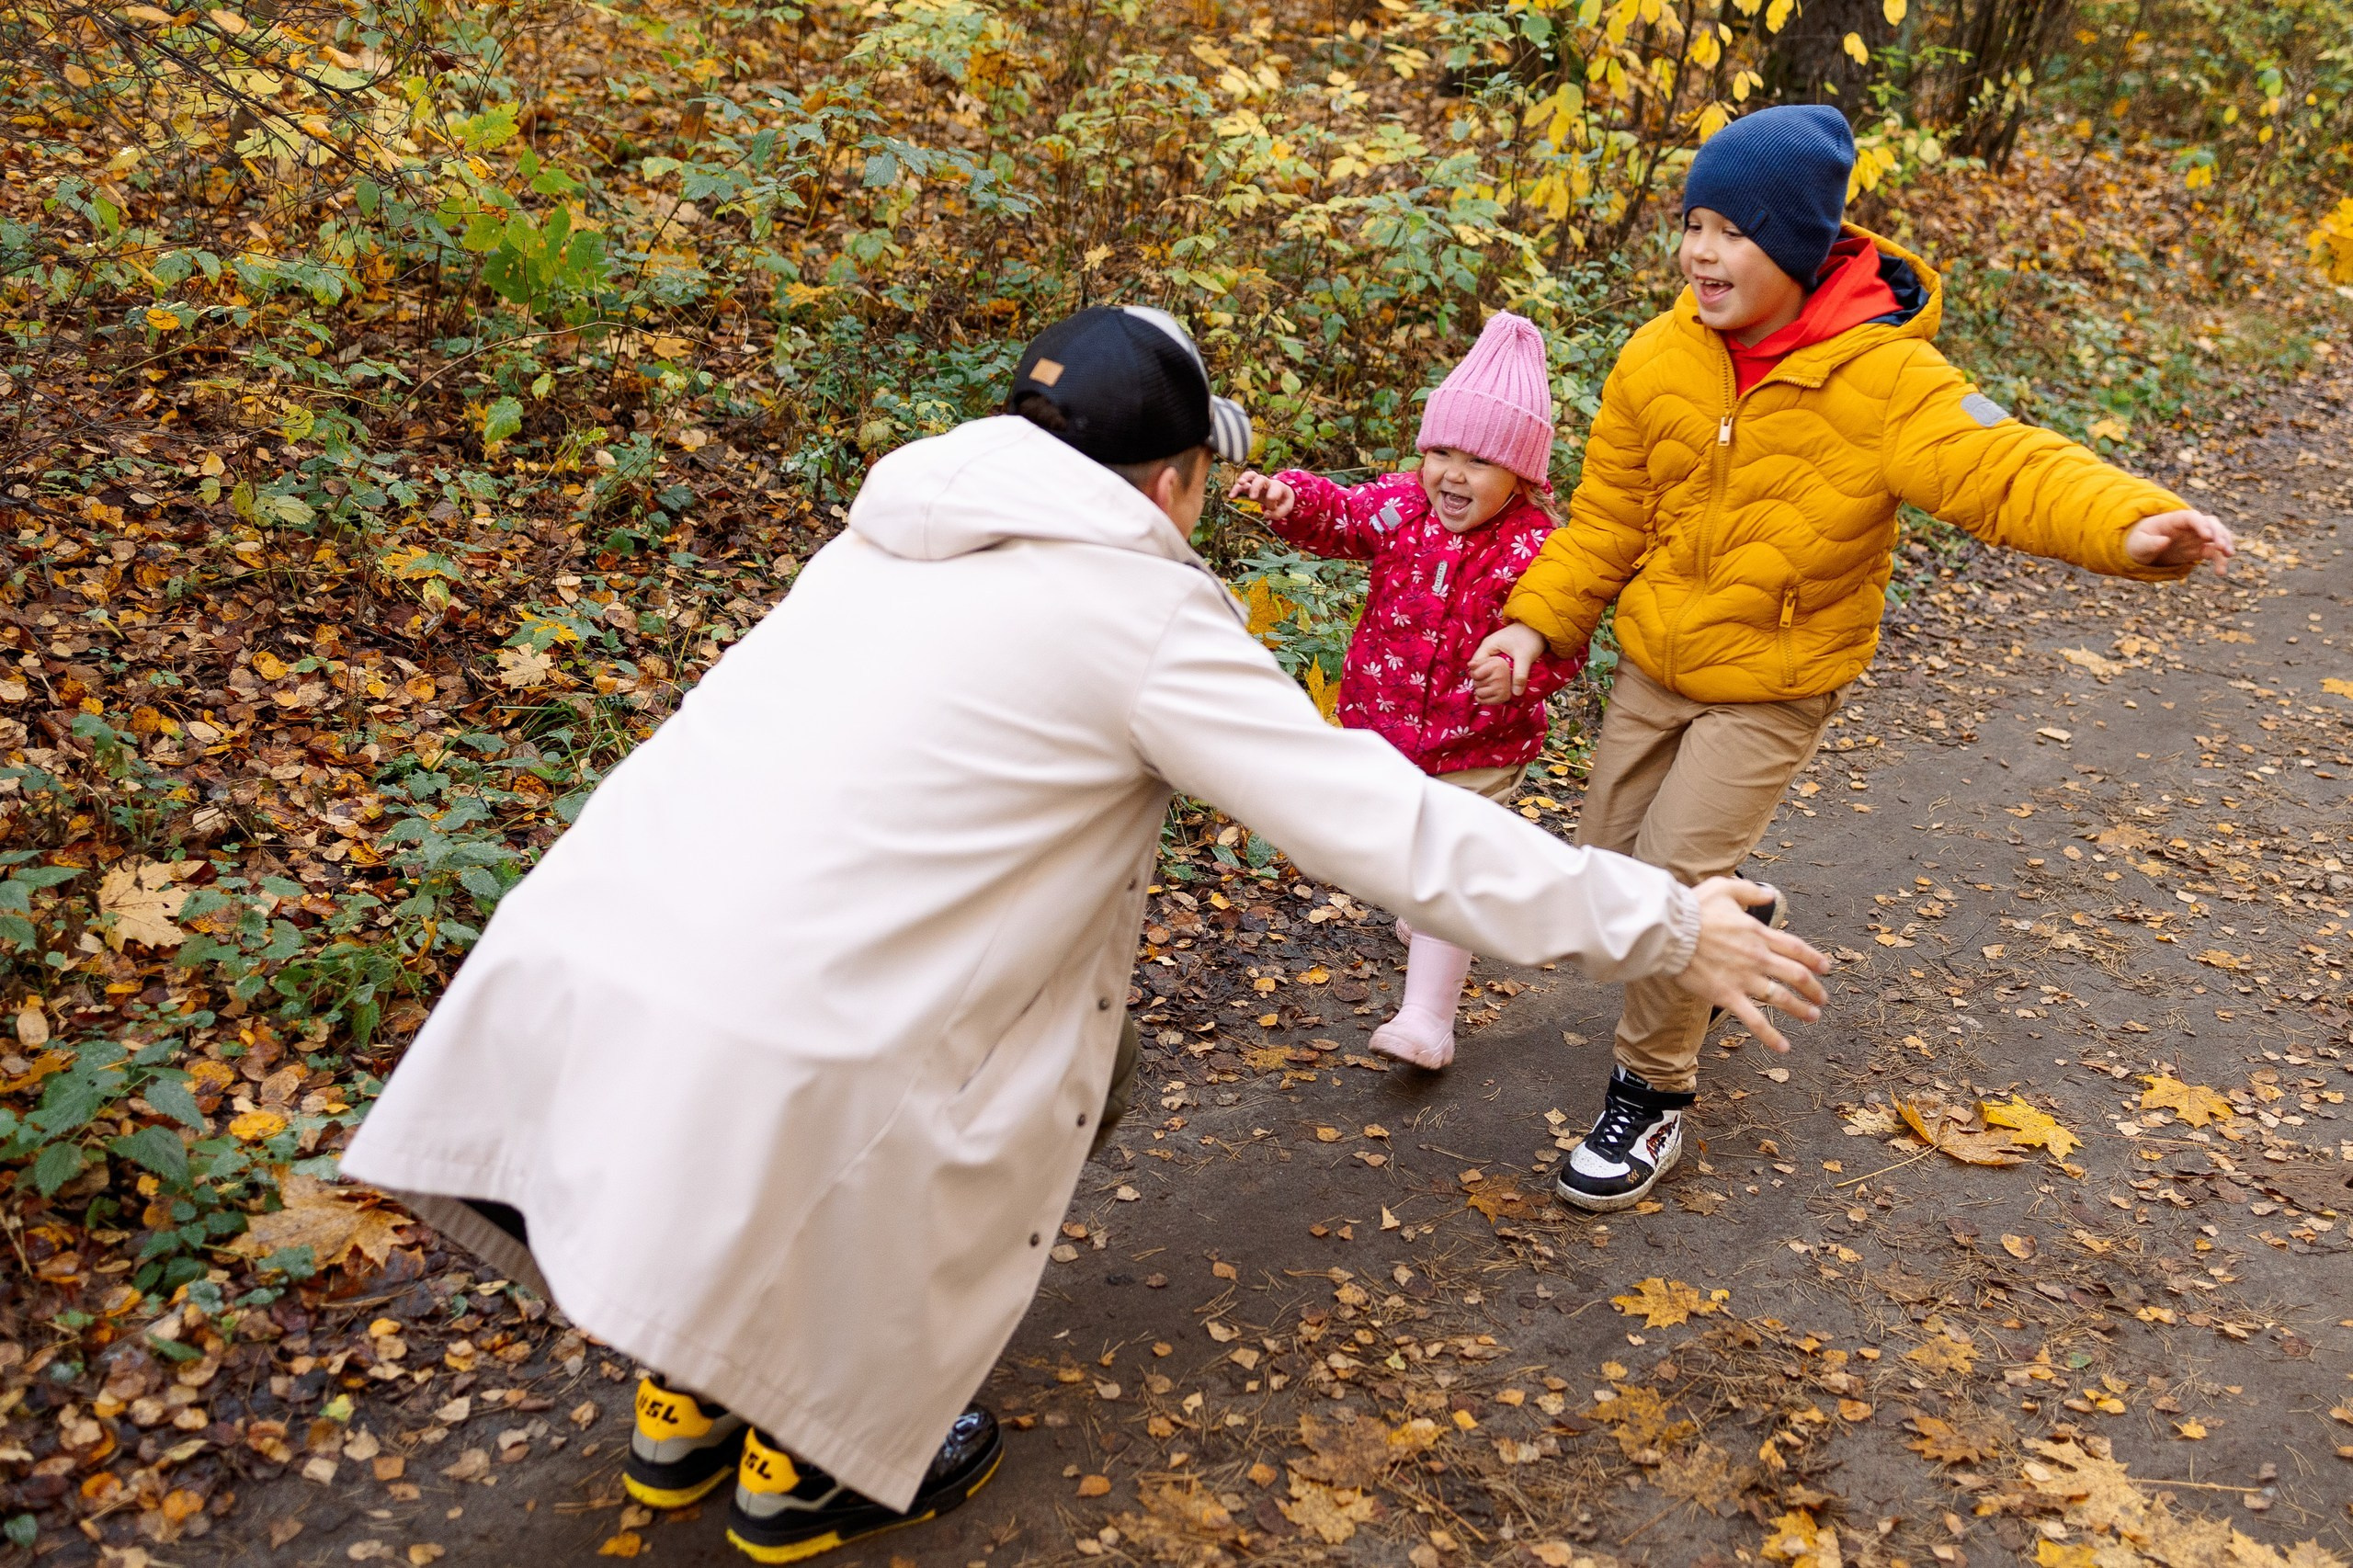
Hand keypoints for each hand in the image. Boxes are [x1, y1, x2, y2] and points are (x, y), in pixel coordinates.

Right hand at [1226, 470, 1296, 520]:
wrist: (1280, 494)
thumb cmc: (1282, 501)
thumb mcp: (1285, 508)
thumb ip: (1278, 513)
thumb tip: (1266, 515)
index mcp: (1278, 487)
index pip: (1275, 489)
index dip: (1272, 498)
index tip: (1271, 507)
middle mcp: (1267, 483)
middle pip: (1261, 479)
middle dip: (1256, 487)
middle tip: (1252, 498)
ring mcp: (1257, 483)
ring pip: (1250, 475)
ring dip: (1244, 478)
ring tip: (1240, 483)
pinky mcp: (1250, 487)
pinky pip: (1242, 484)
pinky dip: (1236, 489)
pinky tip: (1231, 496)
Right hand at [1470, 622, 1547, 699]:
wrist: (1539, 627)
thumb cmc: (1530, 637)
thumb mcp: (1525, 656)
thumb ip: (1520, 674)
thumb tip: (1516, 693)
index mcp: (1488, 645)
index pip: (1474, 665)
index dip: (1479, 678)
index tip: (1488, 688)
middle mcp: (1487, 648)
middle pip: (1478, 668)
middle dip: (1484, 680)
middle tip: (1492, 691)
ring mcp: (1493, 652)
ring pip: (1486, 669)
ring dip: (1491, 679)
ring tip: (1497, 690)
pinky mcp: (1500, 655)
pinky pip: (1494, 668)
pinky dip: (1497, 676)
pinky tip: (1502, 684)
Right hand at [1671, 877, 1831, 1053]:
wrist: (1670, 932)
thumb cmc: (1693, 909)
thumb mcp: (1723, 888)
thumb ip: (1749, 890)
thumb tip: (1769, 893)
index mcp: (1758, 933)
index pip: (1796, 948)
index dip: (1814, 959)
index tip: (1825, 968)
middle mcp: (1758, 957)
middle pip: (1796, 975)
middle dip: (1814, 988)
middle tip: (1822, 998)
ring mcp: (1744, 978)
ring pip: (1782, 998)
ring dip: (1801, 1010)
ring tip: (1812, 1017)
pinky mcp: (1727, 996)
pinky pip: (1754, 1020)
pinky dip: (1770, 1035)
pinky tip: (1783, 1047)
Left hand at [2124, 509, 2233, 574]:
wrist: (2141, 549)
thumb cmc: (2138, 542)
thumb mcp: (2139, 544)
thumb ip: (2150, 543)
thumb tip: (2164, 541)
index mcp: (2174, 519)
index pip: (2192, 517)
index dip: (2201, 524)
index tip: (2207, 537)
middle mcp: (2189, 526)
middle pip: (2210, 523)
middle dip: (2218, 533)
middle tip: (2221, 547)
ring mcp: (2195, 537)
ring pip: (2217, 535)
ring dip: (2225, 543)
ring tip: (2228, 556)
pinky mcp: (2198, 550)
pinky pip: (2214, 552)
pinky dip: (2220, 560)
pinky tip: (2220, 572)